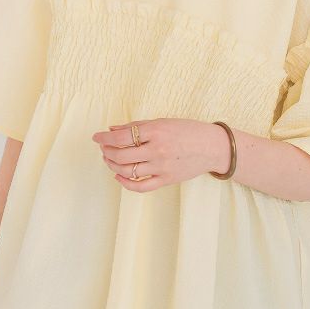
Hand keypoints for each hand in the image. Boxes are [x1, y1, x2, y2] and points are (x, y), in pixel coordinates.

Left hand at [91, 118, 231, 191]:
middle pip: (121, 155)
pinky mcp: (166, 179)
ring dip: (113, 165)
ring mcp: (161, 166)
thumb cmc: (188, 131)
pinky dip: (126, 183)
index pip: (121, 136)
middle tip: (103, 148)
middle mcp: (157, 149)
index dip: (104, 138)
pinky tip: (119, 175)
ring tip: (109, 159)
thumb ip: (137, 126)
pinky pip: (141, 186)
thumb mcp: (163, 122)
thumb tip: (112, 129)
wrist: (213, 147)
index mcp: (156, 131)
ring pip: (128, 170)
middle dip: (107, 151)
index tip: (97, 137)